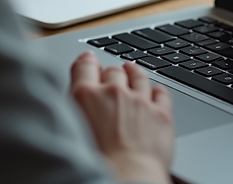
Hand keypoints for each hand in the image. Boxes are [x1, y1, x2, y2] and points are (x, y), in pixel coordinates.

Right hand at [70, 51, 173, 183]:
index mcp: (86, 96)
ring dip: (134, 73)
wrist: (126, 179)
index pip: (85, 66)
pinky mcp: (161, 114)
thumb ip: (75, 107)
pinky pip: (161, 93)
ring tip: (131, 71)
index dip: (87, 62)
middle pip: (113, 71)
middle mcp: (114, 93)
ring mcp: (140, 101)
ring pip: (138, 77)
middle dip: (110, 74)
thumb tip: (76, 97)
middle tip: (109, 77)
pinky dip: (157, 91)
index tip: (88, 60)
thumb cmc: (95, 164)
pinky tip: (155, 91)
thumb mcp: (71, 129)